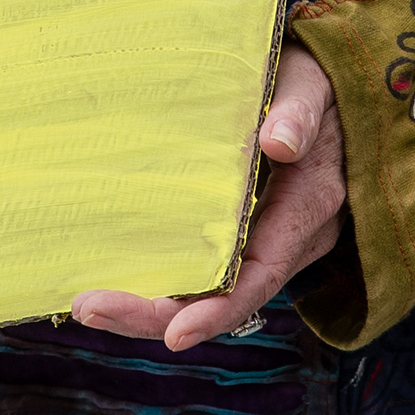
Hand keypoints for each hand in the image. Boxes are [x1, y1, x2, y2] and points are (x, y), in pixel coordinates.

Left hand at [73, 47, 343, 350]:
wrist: (328, 85)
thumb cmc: (316, 79)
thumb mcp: (311, 84)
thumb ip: (300, 112)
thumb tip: (279, 143)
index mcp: (306, 208)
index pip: (262, 275)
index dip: (219, 310)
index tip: (174, 335)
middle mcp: (287, 238)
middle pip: (223, 298)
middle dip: (156, 315)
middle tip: (88, 307)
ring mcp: (265, 239)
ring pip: (208, 291)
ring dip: (150, 304)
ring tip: (86, 303)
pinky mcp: (244, 229)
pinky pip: (205, 268)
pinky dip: (161, 279)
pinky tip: (113, 275)